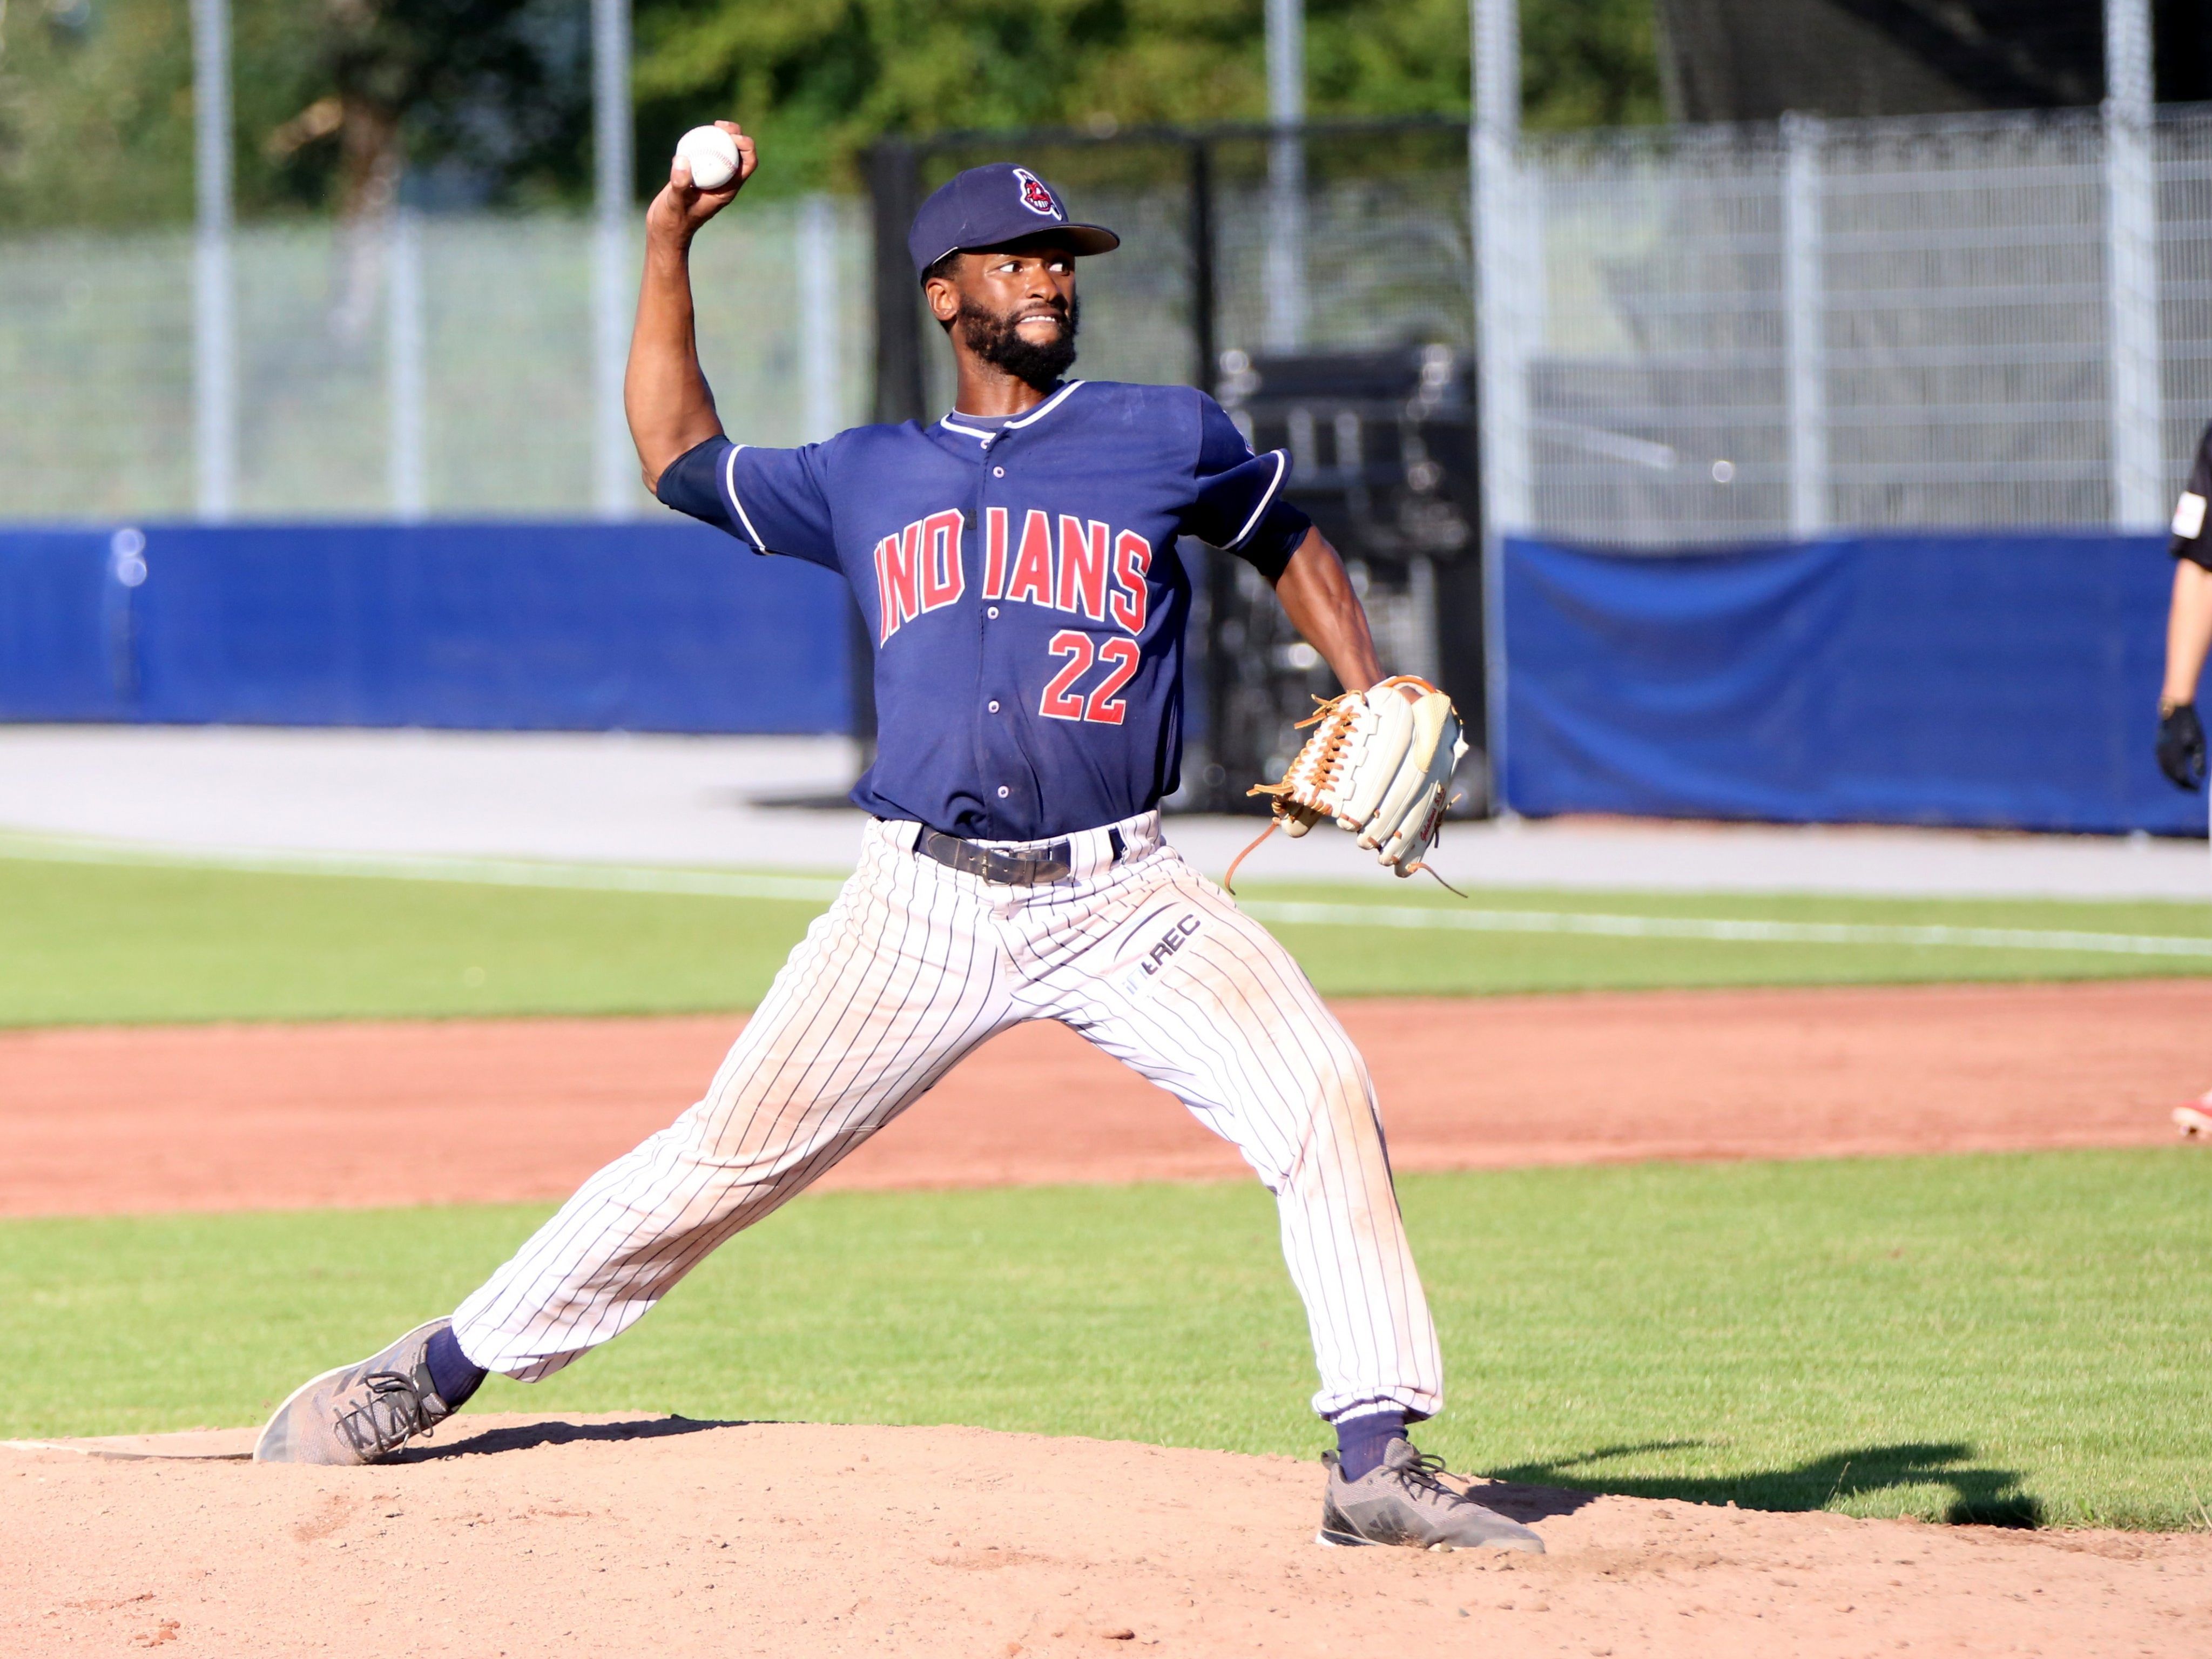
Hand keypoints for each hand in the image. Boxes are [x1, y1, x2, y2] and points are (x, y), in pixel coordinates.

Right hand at [646, 120, 755, 244]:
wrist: (664, 230)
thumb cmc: (673, 221)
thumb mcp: (676, 203)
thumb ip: (680, 184)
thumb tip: (683, 159)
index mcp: (727, 190)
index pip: (748, 164)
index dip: (746, 146)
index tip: (731, 136)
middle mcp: (723, 182)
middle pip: (738, 154)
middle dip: (735, 135)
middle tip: (719, 125)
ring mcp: (710, 178)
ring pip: (723, 152)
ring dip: (720, 137)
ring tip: (710, 126)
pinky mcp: (697, 175)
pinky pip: (705, 154)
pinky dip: (702, 143)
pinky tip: (691, 138)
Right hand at [2157, 702, 2206, 789]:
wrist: (2175, 710)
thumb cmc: (2191, 726)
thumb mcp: (2200, 742)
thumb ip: (2199, 760)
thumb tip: (2201, 777)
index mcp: (2176, 754)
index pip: (2181, 777)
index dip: (2190, 786)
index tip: (2198, 790)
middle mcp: (2165, 755)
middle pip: (2172, 777)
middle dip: (2182, 785)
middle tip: (2192, 789)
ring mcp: (2159, 752)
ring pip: (2165, 772)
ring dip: (2174, 780)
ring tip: (2185, 783)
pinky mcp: (2158, 748)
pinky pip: (2162, 765)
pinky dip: (2169, 772)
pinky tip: (2176, 773)